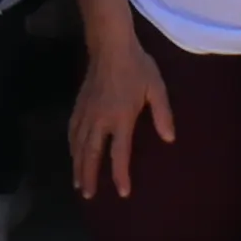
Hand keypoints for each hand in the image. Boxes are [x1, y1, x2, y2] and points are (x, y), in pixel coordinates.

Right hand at [67, 34, 176, 198]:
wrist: (110, 45)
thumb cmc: (137, 66)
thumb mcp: (156, 88)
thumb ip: (162, 115)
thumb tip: (169, 139)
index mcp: (121, 118)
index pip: (119, 153)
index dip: (121, 175)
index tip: (122, 192)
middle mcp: (100, 120)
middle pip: (92, 154)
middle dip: (89, 177)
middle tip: (88, 195)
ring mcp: (87, 113)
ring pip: (79, 145)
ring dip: (78, 166)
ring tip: (78, 183)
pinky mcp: (79, 105)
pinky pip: (72, 131)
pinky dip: (71, 147)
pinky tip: (72, 155)